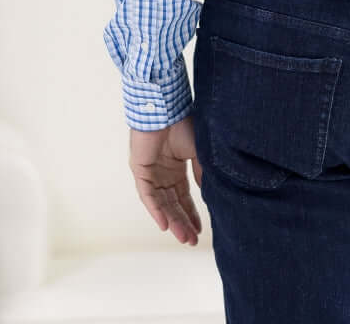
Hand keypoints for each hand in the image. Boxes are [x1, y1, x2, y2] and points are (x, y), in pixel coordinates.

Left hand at [129, 114, 204, 244]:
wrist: (166, 109)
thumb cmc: (184, 124)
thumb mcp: (200, 152)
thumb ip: (203, 172)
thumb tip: (209, 193)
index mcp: (176, 168)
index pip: (184, 197)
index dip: (192, 213)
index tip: (200, 230)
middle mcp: (163, 174)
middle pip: (174, 204)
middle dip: (183, 223)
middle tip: (192, 241)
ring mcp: (151, 174)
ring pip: (162, 204)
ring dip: (173, 221)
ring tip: (183, 239)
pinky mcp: (140, 171)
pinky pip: (148, 196)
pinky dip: (156, 210)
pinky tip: (166, 225)